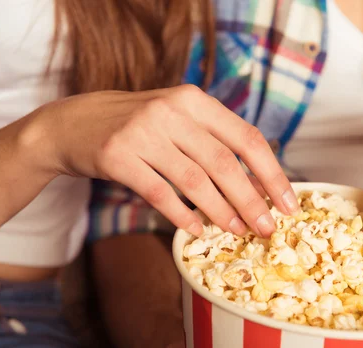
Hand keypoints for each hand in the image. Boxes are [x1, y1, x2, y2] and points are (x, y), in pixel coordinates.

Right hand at [35, 85, 298, 236]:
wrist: (73, 124)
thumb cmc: (139, 126)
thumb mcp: (179, 121)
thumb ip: (215, 145)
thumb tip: (261, 188)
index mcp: (195, 100)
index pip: (247, 138)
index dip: (273, 174)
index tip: (289, 205)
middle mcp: (171, 111)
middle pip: (224, 163)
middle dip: (252, 201)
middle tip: (267, 229)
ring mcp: (142, 132)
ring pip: (195, 180)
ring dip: (221, 212)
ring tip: (237, 232)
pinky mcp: (117, 156)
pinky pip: (159, 194)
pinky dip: (182, 216)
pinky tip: (197, 231)